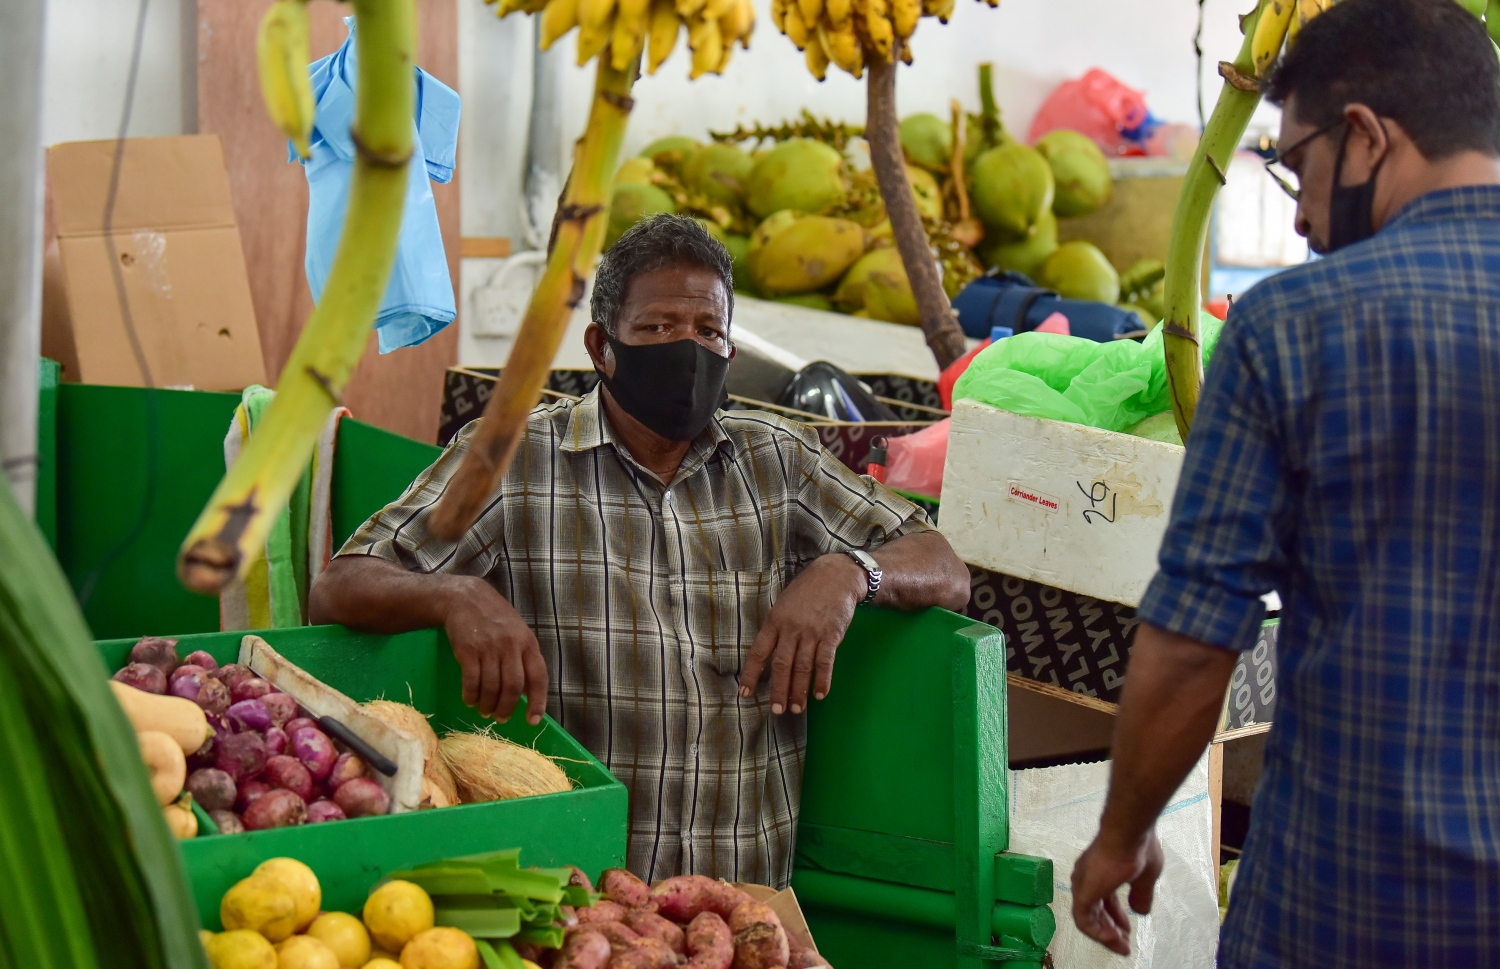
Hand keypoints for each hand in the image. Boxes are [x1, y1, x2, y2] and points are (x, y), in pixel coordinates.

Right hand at [442, 576, 549, 723]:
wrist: (465, 598)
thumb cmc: (495, 618)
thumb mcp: (518, 632)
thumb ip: (524, 658)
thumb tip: (529, 692)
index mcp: (528, 643)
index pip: (538, 677)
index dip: (537, 701)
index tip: (533, 720)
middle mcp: (511, 646)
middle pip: (513, 687)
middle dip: (507, 708)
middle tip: (500, 718)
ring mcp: (489, 648)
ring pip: (491, 687)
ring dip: (487, 704)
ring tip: (484, 710)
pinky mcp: (468, 650)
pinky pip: (471, 681)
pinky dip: (471, 696)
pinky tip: (470, 700)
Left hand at [737, 553, 865, 714]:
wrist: (836, 576)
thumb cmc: (807, 590)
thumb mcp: (784, 604)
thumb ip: (777, 628)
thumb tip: (768, 654)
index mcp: (775, 621)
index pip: (759, 652)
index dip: (751, 674)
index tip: (745, 693)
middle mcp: (791, 628)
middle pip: (781, 664)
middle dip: (778, 690)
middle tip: (776, 710)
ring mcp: (812, 632)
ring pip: (803, 667)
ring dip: (799, 690)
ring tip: (796, 709)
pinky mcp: (831, 635)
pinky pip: (825, 662)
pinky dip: (822, 680)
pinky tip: (820, 694)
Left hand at [1071, 829, 1163, 955]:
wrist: (1129, 832)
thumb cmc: (1139, 846)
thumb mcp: (1146, 876)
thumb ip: (1141, 895)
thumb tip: (1140, 912)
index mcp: (1101, 870)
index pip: (1103, 899)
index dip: (1115, 917)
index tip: (1126, 930)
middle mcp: (1088, 876)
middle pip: (1095, 910)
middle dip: (1110, 929)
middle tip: (1124, 944)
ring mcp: (1083, 884)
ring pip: (1088, 917)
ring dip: (1105, 935)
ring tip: (1121, 947)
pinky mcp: (1083, 892)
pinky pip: (1083, 920)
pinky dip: (1097, 933)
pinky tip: (1113, 938)